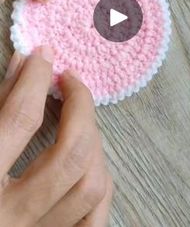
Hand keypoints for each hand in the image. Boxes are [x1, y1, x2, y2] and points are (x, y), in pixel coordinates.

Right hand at [0, 47, 111, 226]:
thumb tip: (24, 67)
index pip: (20, 119)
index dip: (35, 79)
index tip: (43, 57)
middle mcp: (11, 217)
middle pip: (72, 153)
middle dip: (80, 105)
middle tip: (70, 80)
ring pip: (90, 185)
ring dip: (92, 140)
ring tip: (78, 117)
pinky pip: (94, 218)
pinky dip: (99, 181)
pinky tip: (89, 158)